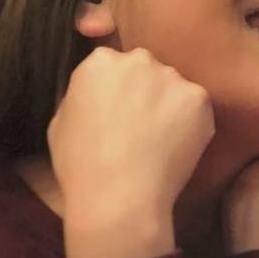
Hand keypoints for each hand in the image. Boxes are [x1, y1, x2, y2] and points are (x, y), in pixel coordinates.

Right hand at [47, 47, 214, 257]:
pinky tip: (174, 148)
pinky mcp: (198, 98)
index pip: (113, 64)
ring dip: (169, 107)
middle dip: (144, 91)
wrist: (119, 197)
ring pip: (173, 88)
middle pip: (146, 69)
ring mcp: (171, 77)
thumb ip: (82, 95)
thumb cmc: (81, 167)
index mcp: (100, 62)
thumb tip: (97, 92)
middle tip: (139, 128)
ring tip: (158, 143)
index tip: (116, 112)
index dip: (115, 90)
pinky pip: (196, 107)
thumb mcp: (60, 122)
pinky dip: (191, 124)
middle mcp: (138, 59)